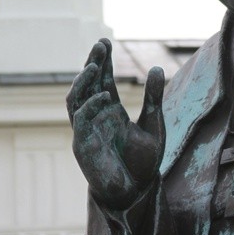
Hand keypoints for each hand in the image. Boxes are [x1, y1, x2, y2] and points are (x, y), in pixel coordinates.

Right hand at [67, 38, 165, 209]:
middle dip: (92, 63)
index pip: (103, 80)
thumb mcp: (154, 124)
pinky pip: (80, 121)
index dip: (102, 61)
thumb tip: (157, 67)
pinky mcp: (83, 145)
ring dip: (84, 81)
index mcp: (112, 111)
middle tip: (100, 44)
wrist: (137, 192)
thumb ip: (153, 98)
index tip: (105, 41)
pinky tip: (105, 96)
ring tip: (96, 64)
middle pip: (88, 84)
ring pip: (76, 99)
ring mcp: (87, 130)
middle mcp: (96, 117)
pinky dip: (90, 106)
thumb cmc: (144, 162)